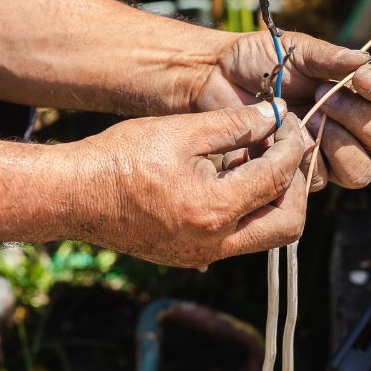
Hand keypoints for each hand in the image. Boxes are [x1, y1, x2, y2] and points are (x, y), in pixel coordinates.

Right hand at [65, 100, 306, 267]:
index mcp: (214, 209)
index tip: (290, 123)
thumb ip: (236, 123)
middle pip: (288, 223)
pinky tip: (236, 175)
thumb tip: (276, 115)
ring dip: (274, 198)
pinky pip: (240, 237)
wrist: (74, 195)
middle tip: (286, 150)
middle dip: (296, 185)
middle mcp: (215, 242)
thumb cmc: (122, 157)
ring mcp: (204, 255)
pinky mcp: (193, 256)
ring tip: (260, 158)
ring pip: (266, 233)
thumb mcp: (183, 130)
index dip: (292, 146)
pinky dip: (250, 208)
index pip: (278, 178)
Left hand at [194, 31, 370, 189]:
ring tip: (308, 122)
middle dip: (359, 120)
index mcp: (352, 93)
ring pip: (359, 170)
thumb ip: (331, 58)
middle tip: (324, 99)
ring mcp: (325, 152)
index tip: (359, 79)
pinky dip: (305, 160)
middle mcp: (347, 126)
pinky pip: (320, 179)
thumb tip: (364, 61)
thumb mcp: (298, 51)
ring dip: (339, 146)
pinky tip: (283, 139)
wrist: (217, 79)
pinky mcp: (300, 173)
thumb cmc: (260, 60)